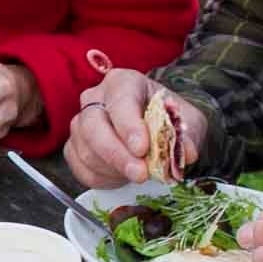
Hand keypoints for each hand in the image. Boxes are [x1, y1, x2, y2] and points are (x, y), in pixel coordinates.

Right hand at [66, 69, 208, 188]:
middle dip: (117, 155)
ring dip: (113, 170)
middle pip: (93, 127)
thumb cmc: (168, 120)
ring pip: (86, 151)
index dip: (129, 126)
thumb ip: (187, 136)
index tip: (143, 149)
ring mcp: (81, 123)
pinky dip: (102, 179)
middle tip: (140, 174)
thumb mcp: (188, 122)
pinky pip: (80, 168)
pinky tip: (122, 178)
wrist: (156, 129)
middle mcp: (95, 98)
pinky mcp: (74, 147)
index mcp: (123, 82)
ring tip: (139, 175)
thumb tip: (186, 154)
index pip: (120, 101)